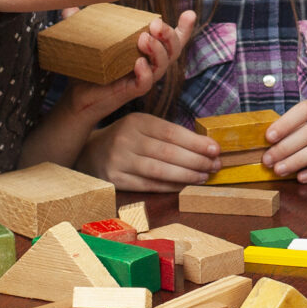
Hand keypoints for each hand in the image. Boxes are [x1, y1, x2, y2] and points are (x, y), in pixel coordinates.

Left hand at [63, 12, 196, 123]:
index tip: (190, 13)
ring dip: (158, 50)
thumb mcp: (87, 40)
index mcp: (146, 50)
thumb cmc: (89, 67)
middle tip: (156, 24)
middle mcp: (150, 63)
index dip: (185, 28)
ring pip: (162, 64)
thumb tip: (67, 6)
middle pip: (173, 49)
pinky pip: (146, 83)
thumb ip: (80, 22)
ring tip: (145, 38)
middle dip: (169, 35)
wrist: (76, 95)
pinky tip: (139, 63)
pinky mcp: (132, 91)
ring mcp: (143, 78)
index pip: (172, 39)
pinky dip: (145, 73)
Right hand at [86, 112, 218, 190]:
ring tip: (205, 176)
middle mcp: (126, 139)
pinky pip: (149, 185)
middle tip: (216, 166)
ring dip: (187, 175)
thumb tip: (205, 146)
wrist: (90, 153)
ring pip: (160, 171)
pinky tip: (185, 185)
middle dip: (197, 161)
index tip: (216, 149)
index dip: (196, 142)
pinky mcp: (115, 180)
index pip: (172, 132)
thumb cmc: (127, 139)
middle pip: (168, 153)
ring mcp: (119, 160)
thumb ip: (168, 133)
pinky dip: (170, 186)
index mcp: (137, 121)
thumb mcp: (143, 127)